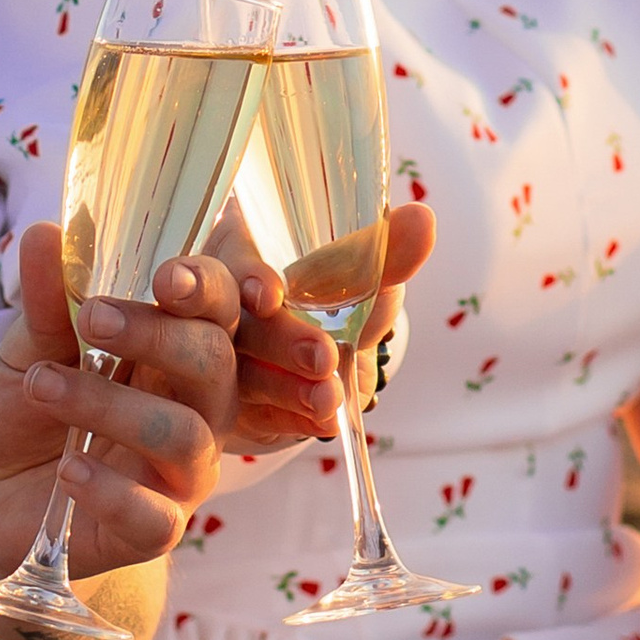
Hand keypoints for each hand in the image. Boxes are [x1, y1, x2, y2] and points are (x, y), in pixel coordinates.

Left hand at [0, 222, 248, 585]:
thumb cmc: (29, 413)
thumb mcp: (25, 351)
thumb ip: (45, 304)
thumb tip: (43, 232)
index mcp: (174, 350)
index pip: (219, 309)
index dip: (209, 288)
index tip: (166, 276)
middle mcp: (194, 407)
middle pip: (217, 364)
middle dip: (159, 335)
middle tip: (94, 317)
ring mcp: (182, 473)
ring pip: (185, 436)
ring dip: (110, 406)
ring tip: (42, 386)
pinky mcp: (155, 529)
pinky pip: (155, 515)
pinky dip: (108, 489)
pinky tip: (67, 470)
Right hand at [211, 195, 439, 452]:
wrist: (325, 361)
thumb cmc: (330, 298)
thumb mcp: (357, 273)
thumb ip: (385, 249)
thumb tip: (423, 220)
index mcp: (235, 255)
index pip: (228, 260)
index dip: (246, 277)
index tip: (269, 295)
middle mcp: (216, 308)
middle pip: (234, 323)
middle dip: (279, 340)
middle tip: (323, 355)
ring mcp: (217, 362)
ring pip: (245, 375)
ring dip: (290, 387)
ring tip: (332, 396)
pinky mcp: (235, 410)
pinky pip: (261, 416)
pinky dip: (296, 418)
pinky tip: (325, 419)